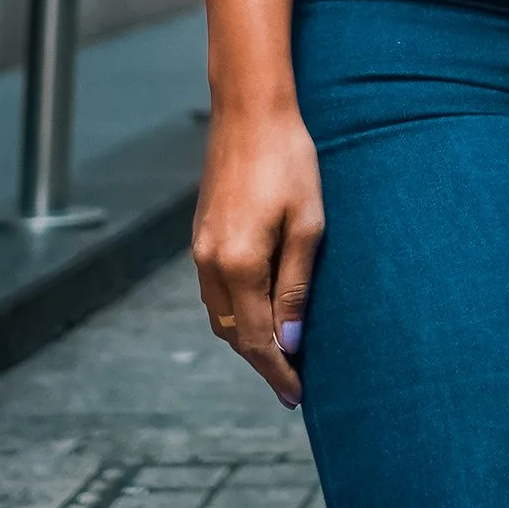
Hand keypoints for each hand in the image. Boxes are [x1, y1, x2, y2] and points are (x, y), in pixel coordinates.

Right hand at [193, 100, 324, 408]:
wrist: (250, 111)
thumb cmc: (290, 160)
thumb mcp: (308, 224)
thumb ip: (296, 285)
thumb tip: (292, 340)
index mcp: (238, 264)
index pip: (256, 338)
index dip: (277, 371)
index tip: (298, 396)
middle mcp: (210, 263)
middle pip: (232, 333)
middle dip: (263, 361)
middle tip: (294, 383)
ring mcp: (200, 249)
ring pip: (219, 315)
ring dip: (247, 338)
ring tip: (282, 354)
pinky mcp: (201, 235)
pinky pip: (214, 291)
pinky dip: (235, 312)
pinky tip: (260, 312)